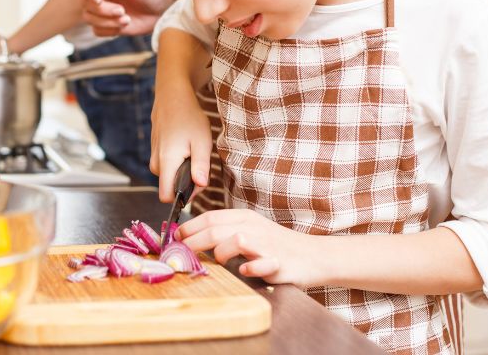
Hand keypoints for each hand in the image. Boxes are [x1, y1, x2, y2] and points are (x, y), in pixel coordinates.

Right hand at [79, 0, 175, 36]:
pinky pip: (97, 30)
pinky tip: (124, 25)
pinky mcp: (105, 24)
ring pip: (88, 18)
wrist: (160, 13)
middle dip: (103, 10)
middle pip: (86, 2)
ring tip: (126, 19)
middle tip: (123, 11)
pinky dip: (109, 30)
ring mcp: (101, 10)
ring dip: (107, 21)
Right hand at [151, 85, 212, 202]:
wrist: (172, 96)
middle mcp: (156, 162)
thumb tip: (201, 185)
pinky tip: (185, 145)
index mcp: (166, 162)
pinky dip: (177, 160)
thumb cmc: (189, 117)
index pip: (166, 196)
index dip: (183, 196)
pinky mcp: (155, 150)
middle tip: (199, 160)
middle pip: (169, 186)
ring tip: (193, 150)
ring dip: (182, 169)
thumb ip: (201, 165)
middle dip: (186, 181)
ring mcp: (153, 155)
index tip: (197, 182)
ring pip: (168, 175)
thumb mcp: (202, 141)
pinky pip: (166, 165)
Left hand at [177, 209, 317, 287]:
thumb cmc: (276, 246)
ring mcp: (266, 244)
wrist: (313, 256)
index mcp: (244, 217)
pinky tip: (245, 270)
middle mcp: (253, 227)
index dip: (189, 228)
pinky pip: (260, 263)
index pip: (210, 217)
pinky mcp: (278, 262)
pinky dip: (250, 267)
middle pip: (215, 229)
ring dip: (219, 253)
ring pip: (234, 240)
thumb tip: (193, 239)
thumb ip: (225, 233)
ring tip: (217, 262)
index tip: (174, 239)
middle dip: (193, 241)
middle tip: (181, 254)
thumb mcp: (250, 232)